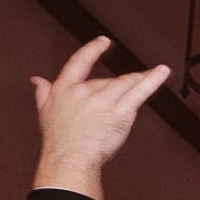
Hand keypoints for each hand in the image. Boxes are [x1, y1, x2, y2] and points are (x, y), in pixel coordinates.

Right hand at [30, 37, 169, 197]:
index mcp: (65, 89)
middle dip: (117, 89)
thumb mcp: (44, 112)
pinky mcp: (120, 112)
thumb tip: (37, 80)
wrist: (70, 158)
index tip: (103, 41)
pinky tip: (163, 71)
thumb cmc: (59, 141)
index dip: (93, 50)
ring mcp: (103, 101)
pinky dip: (153, 80)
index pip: (79, 62)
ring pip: (125, 83)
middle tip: (122, 100)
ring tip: (153, 74)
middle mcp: (84, 91)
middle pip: (107, 81)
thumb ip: (42, 92)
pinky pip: (139, 92)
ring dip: (140, 79)